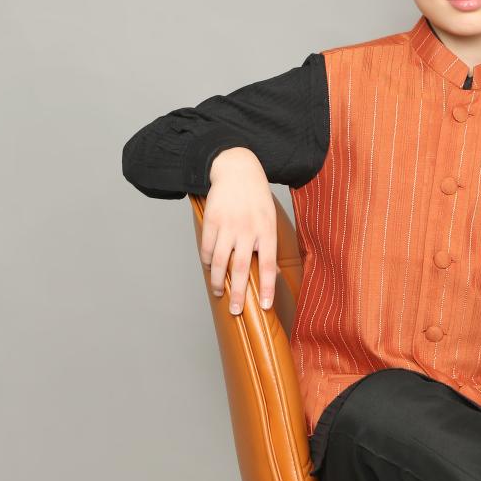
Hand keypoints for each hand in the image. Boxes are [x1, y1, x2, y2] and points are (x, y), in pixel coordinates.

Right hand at [200, 148, 277, 313]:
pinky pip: (207, 248)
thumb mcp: (270, 219)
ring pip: (220, 261)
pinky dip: (207, 262)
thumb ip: (269, 245)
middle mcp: (248, 229)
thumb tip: (274, 274)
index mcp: (267, 230)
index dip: (267, 287)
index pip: (268, 265)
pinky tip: (210, 269)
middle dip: (238, 293)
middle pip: (242, 268)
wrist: (237, 169)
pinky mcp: (211, 220)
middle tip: (236, 310)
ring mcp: (228, 225)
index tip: (266, 306)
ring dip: (219, 281)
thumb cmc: (256, 199)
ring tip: (219, 293)